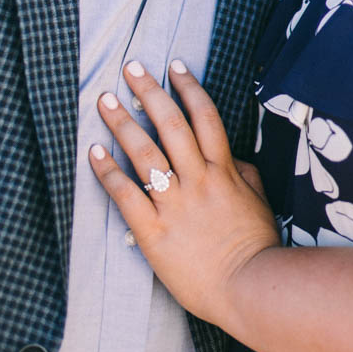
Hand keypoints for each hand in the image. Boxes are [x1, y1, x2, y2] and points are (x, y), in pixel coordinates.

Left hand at [90, 60, 278, 324]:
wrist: (247, 285)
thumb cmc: (256, 245)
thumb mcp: (258, 200)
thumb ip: (244, 173)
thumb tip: (233, 158)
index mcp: (223, 169)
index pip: (204, 116)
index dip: (189, 87)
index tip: (174, 66)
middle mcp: (197, 178)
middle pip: (170, 124)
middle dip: (149, 92)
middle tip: (131, 68)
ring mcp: (174, 203)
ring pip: (145, 152)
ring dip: (122, 122)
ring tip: (105, 100)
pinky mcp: (153, 230)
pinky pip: (126, 194)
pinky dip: (108, 170)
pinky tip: (94, 151)